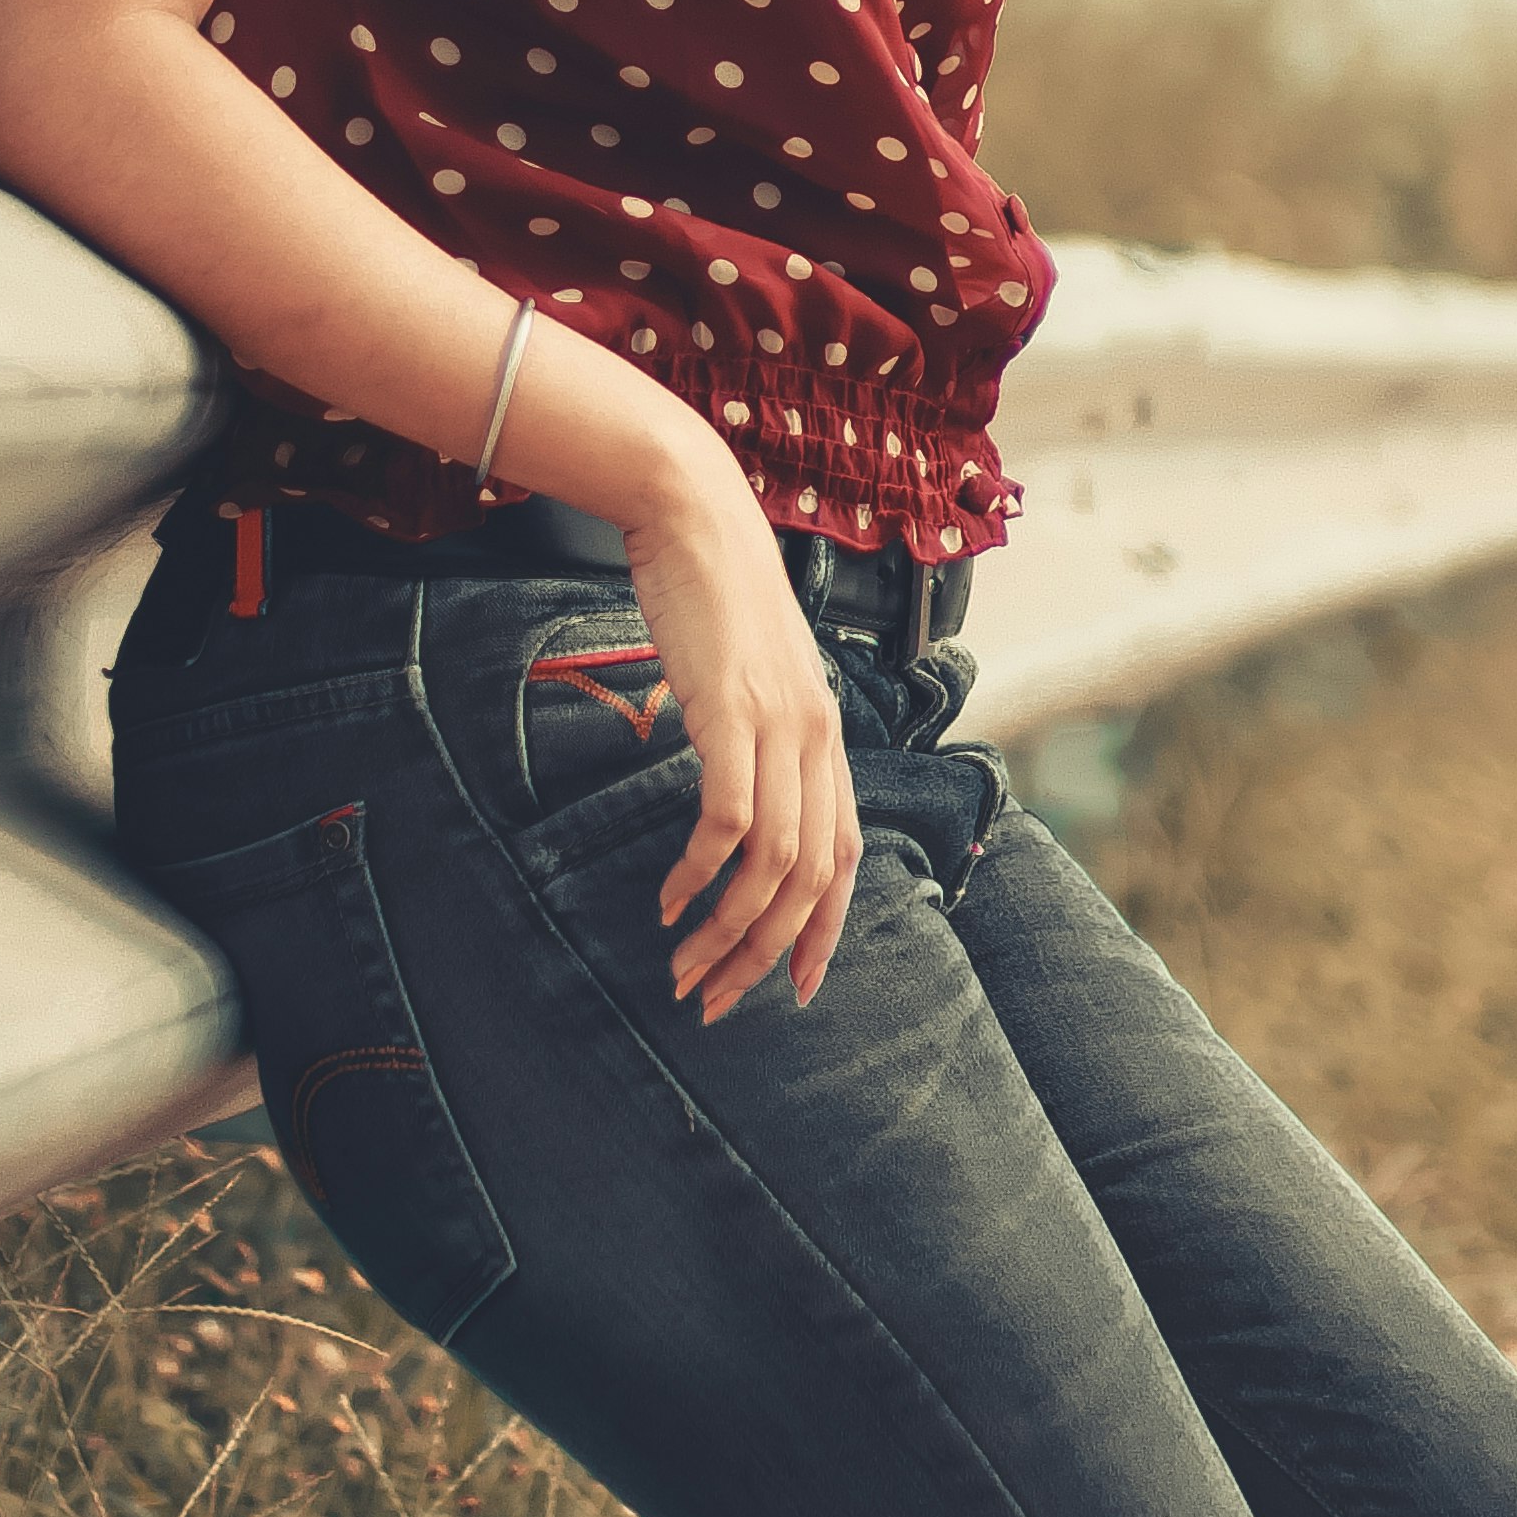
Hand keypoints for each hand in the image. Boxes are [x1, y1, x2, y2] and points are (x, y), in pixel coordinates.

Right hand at [619, 468, 863, 1023]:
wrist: (695, 517)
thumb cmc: (713, 597)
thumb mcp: (747, 678)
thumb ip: (750, 734)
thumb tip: (723, 792)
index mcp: (826, 736)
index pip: (846, 856)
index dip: (826, 931)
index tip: (798, 990)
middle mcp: (817, 738)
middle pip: (810, 879)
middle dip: (765, 955)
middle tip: (714, 999)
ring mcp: (780, 726)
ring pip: (773, 864)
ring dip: (727, 930)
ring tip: (682, 966)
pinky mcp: (733, 713)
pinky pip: (728, 820)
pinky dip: (701, 872)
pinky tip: (670, 899)